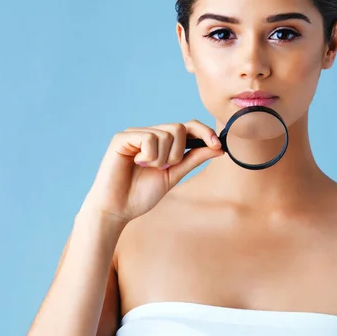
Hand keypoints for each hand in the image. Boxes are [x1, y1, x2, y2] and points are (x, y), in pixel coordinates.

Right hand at [82, 120, 223, 222]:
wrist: (118, 209)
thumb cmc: (142, 194)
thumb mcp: (174, 175)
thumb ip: (193, 159)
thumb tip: (218, 148)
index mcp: (163, 142)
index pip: (188, 126)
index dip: (205, 132)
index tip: (218, 146)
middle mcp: (150, 133)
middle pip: (179, 128)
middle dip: (179, 153)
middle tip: (163, 168)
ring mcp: (135, 133)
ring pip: (166, 133)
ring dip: (163, 158)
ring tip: (148, 168)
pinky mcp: (122, 138)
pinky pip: (149, 138)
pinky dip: (150, 155)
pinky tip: (138, 164)